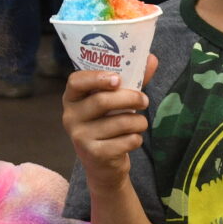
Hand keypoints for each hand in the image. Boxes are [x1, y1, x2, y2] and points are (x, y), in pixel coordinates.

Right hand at [62, 60, 156, 189]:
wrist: (103, 165)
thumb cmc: (109, 124)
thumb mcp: (116, 101)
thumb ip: (132, 80)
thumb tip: (152, 58)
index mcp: (72, 98)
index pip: (76, 81)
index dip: (97, 77)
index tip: (118, 79)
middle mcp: (70, 117)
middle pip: (103, 101)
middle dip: (131, 98)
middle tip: (145, 100)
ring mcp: (80, 137)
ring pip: (119, 122)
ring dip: (139, 122)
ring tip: (141, 123)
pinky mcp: (94, 154)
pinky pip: (125, 141)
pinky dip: (136, 139)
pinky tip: (132, 139)